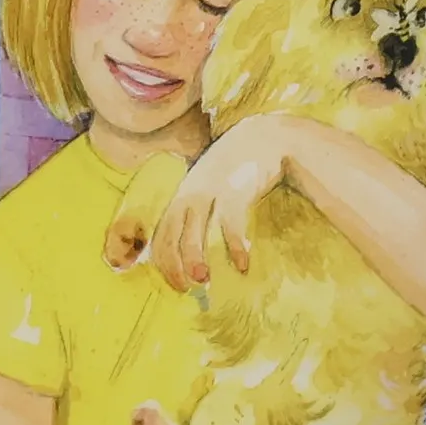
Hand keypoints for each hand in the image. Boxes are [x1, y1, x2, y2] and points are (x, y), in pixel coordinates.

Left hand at [148, 114, 296, 291]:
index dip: (164, 261)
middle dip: (174, 263)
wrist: (263, 136)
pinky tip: (242, 263)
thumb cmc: (236, 168)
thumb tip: (197, 246)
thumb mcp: (210, 184)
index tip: (177, 284)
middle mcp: (190, 193)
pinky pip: (229, 222)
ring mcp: (210, 190)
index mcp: (182, 195)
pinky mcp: (234, 189)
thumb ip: (200, 209)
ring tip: (204, 279)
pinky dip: (234, 245)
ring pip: (193, 230)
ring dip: (195, 257)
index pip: (162, 233)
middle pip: (171, 233)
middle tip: (186, 287)